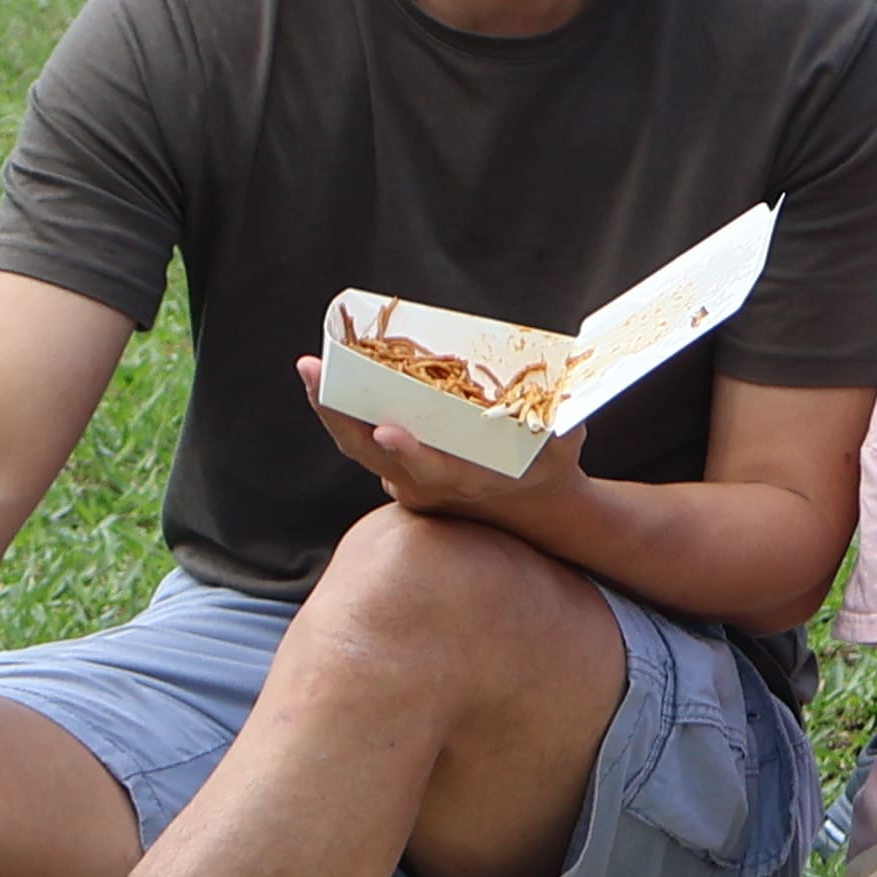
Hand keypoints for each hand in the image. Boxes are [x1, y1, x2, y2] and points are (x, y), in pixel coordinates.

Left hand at [290, 351, 587, 523]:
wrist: (530, 510)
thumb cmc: (550, 469)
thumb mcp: (564, 449)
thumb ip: (562, 431)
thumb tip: (561, 409)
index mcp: (463, 482)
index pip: (428, 469)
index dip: (407, 451)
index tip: (386, 428)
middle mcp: (424, 486)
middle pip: (366, 451)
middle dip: (335, 411)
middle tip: (311, 368)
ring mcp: (404, 482)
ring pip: (357, 445)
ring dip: (331, 407)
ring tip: (312, 367)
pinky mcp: (397, 473)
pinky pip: (364, 441)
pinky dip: (348, 410)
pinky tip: (339, 373)